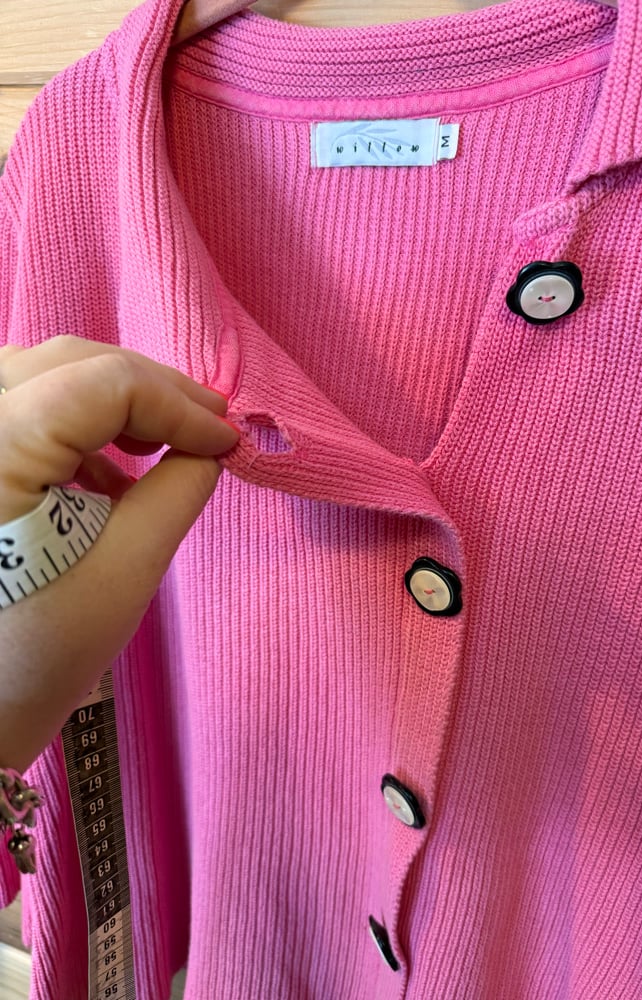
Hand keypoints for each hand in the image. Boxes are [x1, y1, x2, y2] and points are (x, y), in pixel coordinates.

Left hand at [0, 336, 239, 769]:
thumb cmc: (37, 654)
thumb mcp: (125, 572)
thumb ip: (178, 491)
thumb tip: (209, 445)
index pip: (102, 384)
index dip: (177, 404)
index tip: (227, 441)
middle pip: (67, 362)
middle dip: (149, 389)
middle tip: (208, 425)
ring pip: (41, 372)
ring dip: (109, 398)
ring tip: (161, 444)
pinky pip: (18, 404)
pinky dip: (73, 422)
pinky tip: (108, 471)